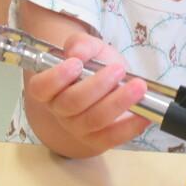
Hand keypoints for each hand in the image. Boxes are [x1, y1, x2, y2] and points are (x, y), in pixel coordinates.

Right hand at [25, 32, 150, 156]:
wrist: (113, 84)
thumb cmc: (95, 66)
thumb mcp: (91, 48)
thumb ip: (81, 44)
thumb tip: (77, 52)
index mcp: (51, 88)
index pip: (40, 88)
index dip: (56, 77)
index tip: (77, 64)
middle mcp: (60, 111)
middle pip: (72, 103)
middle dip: (97, 85)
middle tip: (118, 70)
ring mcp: (79, 128)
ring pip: (94, 119)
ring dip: (118, 103)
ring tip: (138, 87)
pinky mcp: (99, 140)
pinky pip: (112, 138)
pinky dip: (131, 127)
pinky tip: (145, 115)